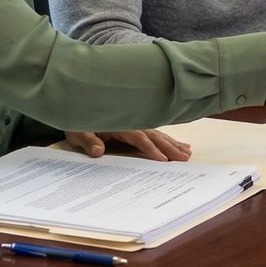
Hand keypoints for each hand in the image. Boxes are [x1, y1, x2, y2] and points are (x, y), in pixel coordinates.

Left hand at [64, 127, 192, 160]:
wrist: (78, 106)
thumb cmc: (78, 121)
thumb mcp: (78, 131)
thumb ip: (88, 141)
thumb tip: (98, 151)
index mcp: (119, 124)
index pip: (138, 137)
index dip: (150, 149)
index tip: (162, 160)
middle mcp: (132, 122)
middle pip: (154, 136)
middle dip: (170, 147)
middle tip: (184, 158)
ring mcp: (136, 124)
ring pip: (159, 134)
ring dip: (173, 143)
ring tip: (187, 153)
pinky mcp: (137, 126)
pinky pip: (156, 133)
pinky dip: (169, 139)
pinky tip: (180, 144)